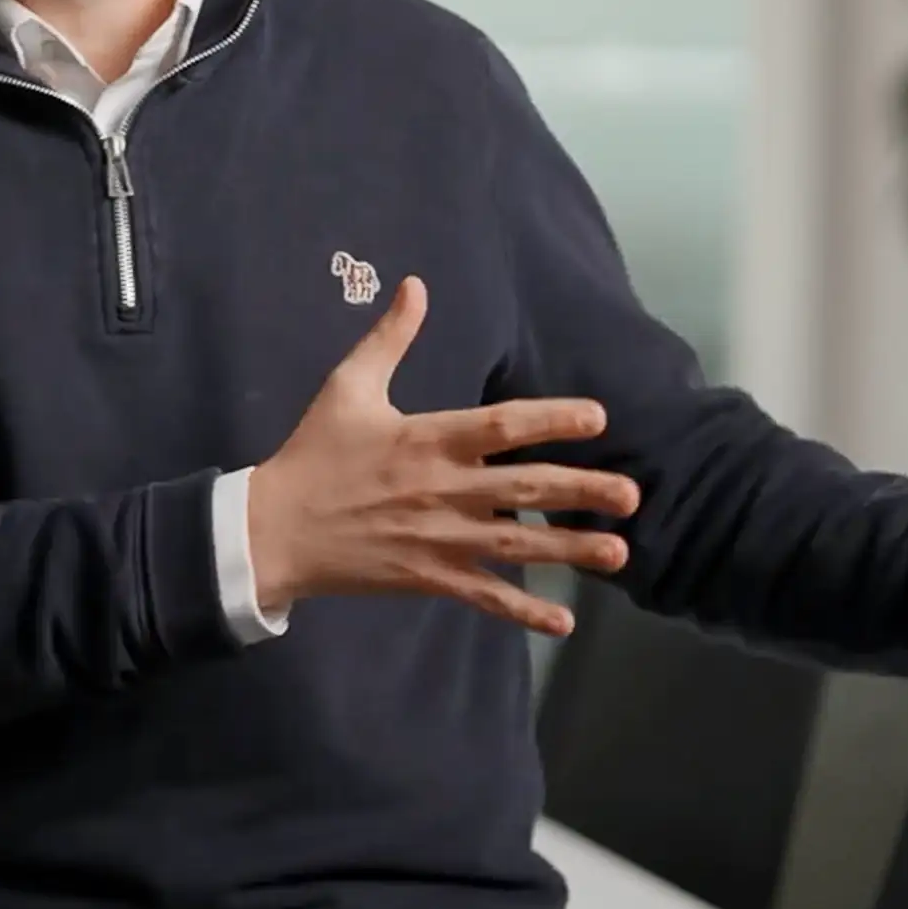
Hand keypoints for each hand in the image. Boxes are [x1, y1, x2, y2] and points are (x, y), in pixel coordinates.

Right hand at [246, 275, 638, 635]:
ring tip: (618, 552)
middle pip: (525, 488)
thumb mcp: (348, 387)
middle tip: (632, 495)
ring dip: (569, 551)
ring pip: (516, 545)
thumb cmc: (315, 454)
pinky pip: (484, 597)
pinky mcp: (428, 577)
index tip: (598, 418)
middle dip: (581, 491)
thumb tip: (416, 285)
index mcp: (428, 439)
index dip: (552, 420)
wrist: (274, 529)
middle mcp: (443, 489)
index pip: (503, 426)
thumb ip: (389, 337)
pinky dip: (522, 612)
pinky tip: (562, 624)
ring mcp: (439, 538)